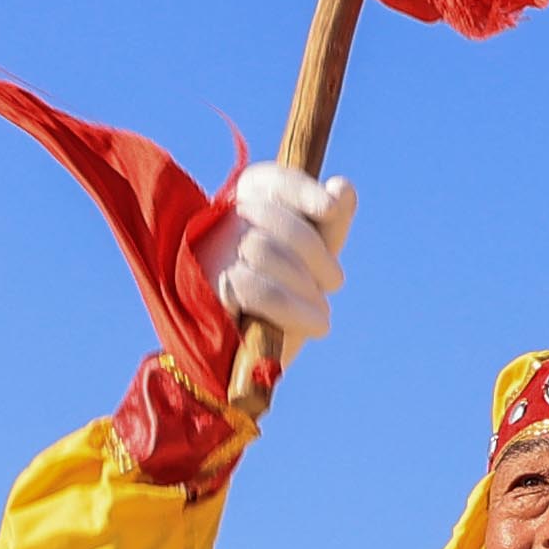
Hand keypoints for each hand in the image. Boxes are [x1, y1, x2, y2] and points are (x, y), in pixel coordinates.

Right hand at [213, 159, 349, 351]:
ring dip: (304, 283)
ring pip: (263, 250)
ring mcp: (208, 258)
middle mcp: (216, 227)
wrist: (239, 367)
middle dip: (314, 250)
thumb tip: (342, 186)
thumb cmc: (275, 311)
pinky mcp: (206, 294)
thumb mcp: (309, 264)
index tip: (330, 208)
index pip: (263, 181)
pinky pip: (255, 289)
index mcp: (239, 211)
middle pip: (269, 216)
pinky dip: (294, 307)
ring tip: (321, 312)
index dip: (298, 189)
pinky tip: (317, 324)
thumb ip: (328, 226)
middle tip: (334, 282)